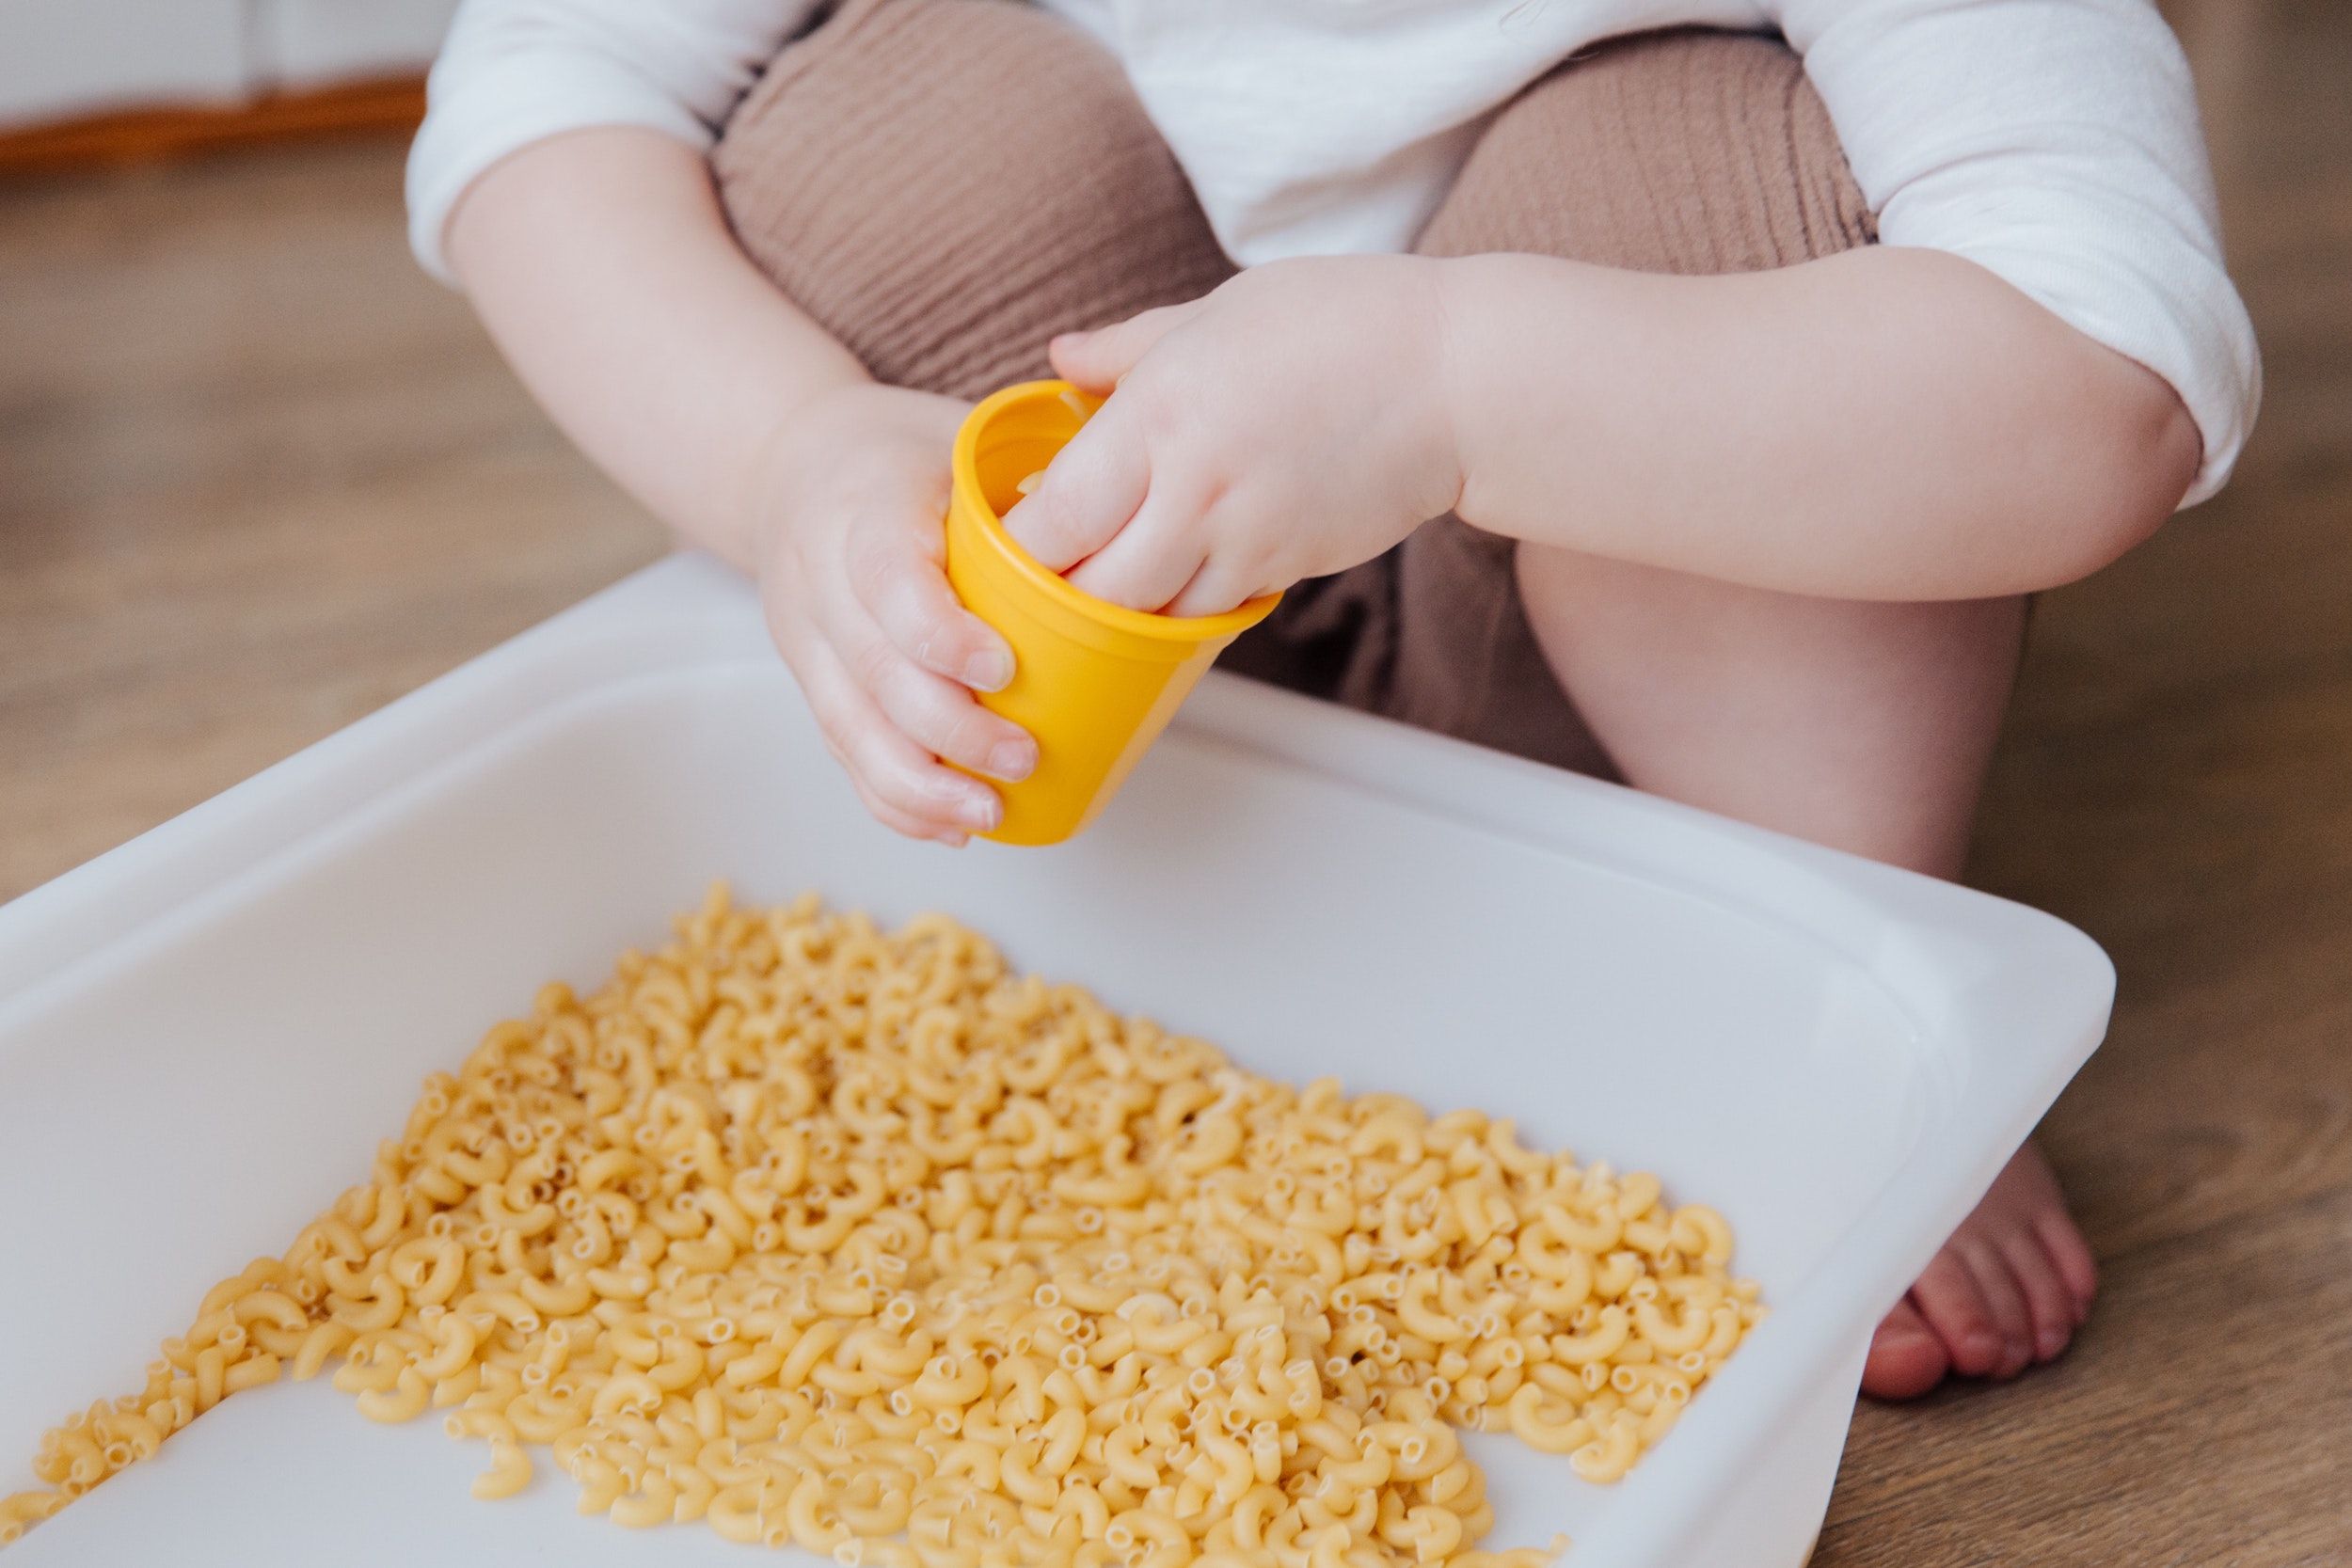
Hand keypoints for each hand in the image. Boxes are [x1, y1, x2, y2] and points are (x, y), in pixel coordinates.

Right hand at [747, 382, 1037, 844]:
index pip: (888, 579)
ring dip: (921, 784)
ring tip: (987, 811)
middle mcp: (820, 575)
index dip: (939, 634)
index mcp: (866, 507)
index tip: (1002, 669)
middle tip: (1021, 758)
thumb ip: (1034, 477)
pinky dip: (894, 797)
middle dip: (950, 730)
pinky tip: (949, 821)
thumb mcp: (959, 437)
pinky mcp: (809, 680)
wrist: (793, 464)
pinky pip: (843, 751)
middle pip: (873, 670)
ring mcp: (807, 636)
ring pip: (850, 726)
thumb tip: (1140, 521)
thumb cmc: (898, 455)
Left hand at [1004, 256, 1463, 615]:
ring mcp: (1242, 539)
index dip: (1015, 545)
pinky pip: (1209, 614)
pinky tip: (1170, 582)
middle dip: (1055, 597)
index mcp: (1158, 412)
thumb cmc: (1341, 324)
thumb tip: (1060, 359)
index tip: (1000, 538)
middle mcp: (1192, 488)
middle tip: (1037, 581)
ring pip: (1148, 619)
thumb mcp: (1217, 312)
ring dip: (1116, 614)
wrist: (1457, 379)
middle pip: (1091, 590)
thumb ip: (1126, 349)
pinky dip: (1179, 610)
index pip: (1056, 515)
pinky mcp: (1285, 568)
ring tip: (1097, 589)